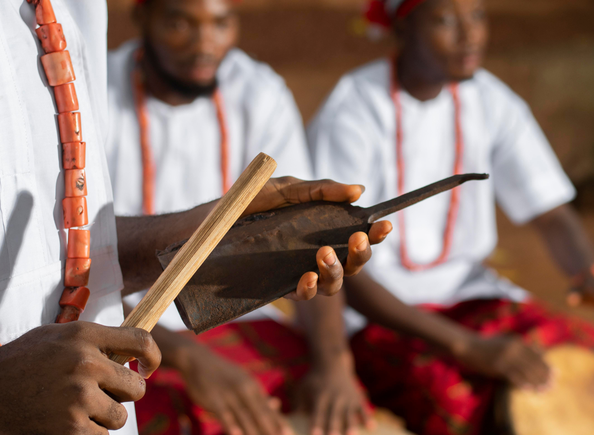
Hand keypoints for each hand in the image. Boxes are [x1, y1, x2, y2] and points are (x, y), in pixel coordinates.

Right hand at [0, 322, 160, 434]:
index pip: (141, 340)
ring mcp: (78, 396)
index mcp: (85, 335)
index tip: (147, 368)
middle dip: (123, 395)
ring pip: (120, 416)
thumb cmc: (22, 360)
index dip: (152, 357)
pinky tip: (67, 422)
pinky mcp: (71, 427)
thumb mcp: (59, 336)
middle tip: (101, 395)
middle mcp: (86, 363)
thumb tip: (134, 354)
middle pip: (137, 387)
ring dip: (104, 418)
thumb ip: (95, 342)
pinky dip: (89, 434)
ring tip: (75, 409)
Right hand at [176, 345, 290, 434]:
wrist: (198, 359)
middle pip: (261, 415)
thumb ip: (258, 395)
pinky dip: (231, 425)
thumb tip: (277, 403)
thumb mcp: (243, 381)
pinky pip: (224, 415)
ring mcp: (229, 395)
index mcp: (253, 387)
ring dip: (254, 433)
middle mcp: (245, 390)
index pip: (269, 409)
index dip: (279, 423)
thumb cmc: (223, 374)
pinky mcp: (214, 399)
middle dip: (270, 431)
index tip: (290, 434)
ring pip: (245, 418)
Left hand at [244, 177, 392, 300]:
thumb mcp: (286, 189)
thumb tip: (358, 190)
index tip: (383, 224)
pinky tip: (308, 276)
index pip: (357, 237)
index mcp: (324, 231)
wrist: (209, 223)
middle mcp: (316, 255)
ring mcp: (300, 272)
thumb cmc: (251, 203)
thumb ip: (321, 190)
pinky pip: (304, 295)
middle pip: (353, 264)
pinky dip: (310, 288)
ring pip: (334, 284)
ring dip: (336, 271)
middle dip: (361, 254)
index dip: (375, 234)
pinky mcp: (280, 287)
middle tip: (357, 238)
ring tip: (324, 254)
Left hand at [295, 355, 373, 434]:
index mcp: (320, 396)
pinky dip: (367, 417)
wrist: (332, 363)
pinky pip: (363, 408)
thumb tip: (291, 420)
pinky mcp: (358, 397)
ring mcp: (348, 397)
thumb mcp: (302, 387)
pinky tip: (371, 427)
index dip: (316, 424)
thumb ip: (298, 404)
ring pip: (349, 413)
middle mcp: (335, 397)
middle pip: (334, 415)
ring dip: (351, 425)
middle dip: (334, 427)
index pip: (317, 413)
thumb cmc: (313, 380)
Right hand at [454, 335, 550, 390]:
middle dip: (544, 376)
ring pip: (526, 371)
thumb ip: (519, 346)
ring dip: (536, 382)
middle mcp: (514, 348)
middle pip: (534, 364)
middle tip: (552, 386)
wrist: (467, 346)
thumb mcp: (504, 341)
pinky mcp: (498, 366)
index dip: (547, 365)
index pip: (537, 355)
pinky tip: (528, 390)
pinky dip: (522, 384)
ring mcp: (506, 357)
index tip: (555, 374)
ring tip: (543, 390)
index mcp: (517, 341)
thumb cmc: (486, 345)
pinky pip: (514, 376)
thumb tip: (536, 352)